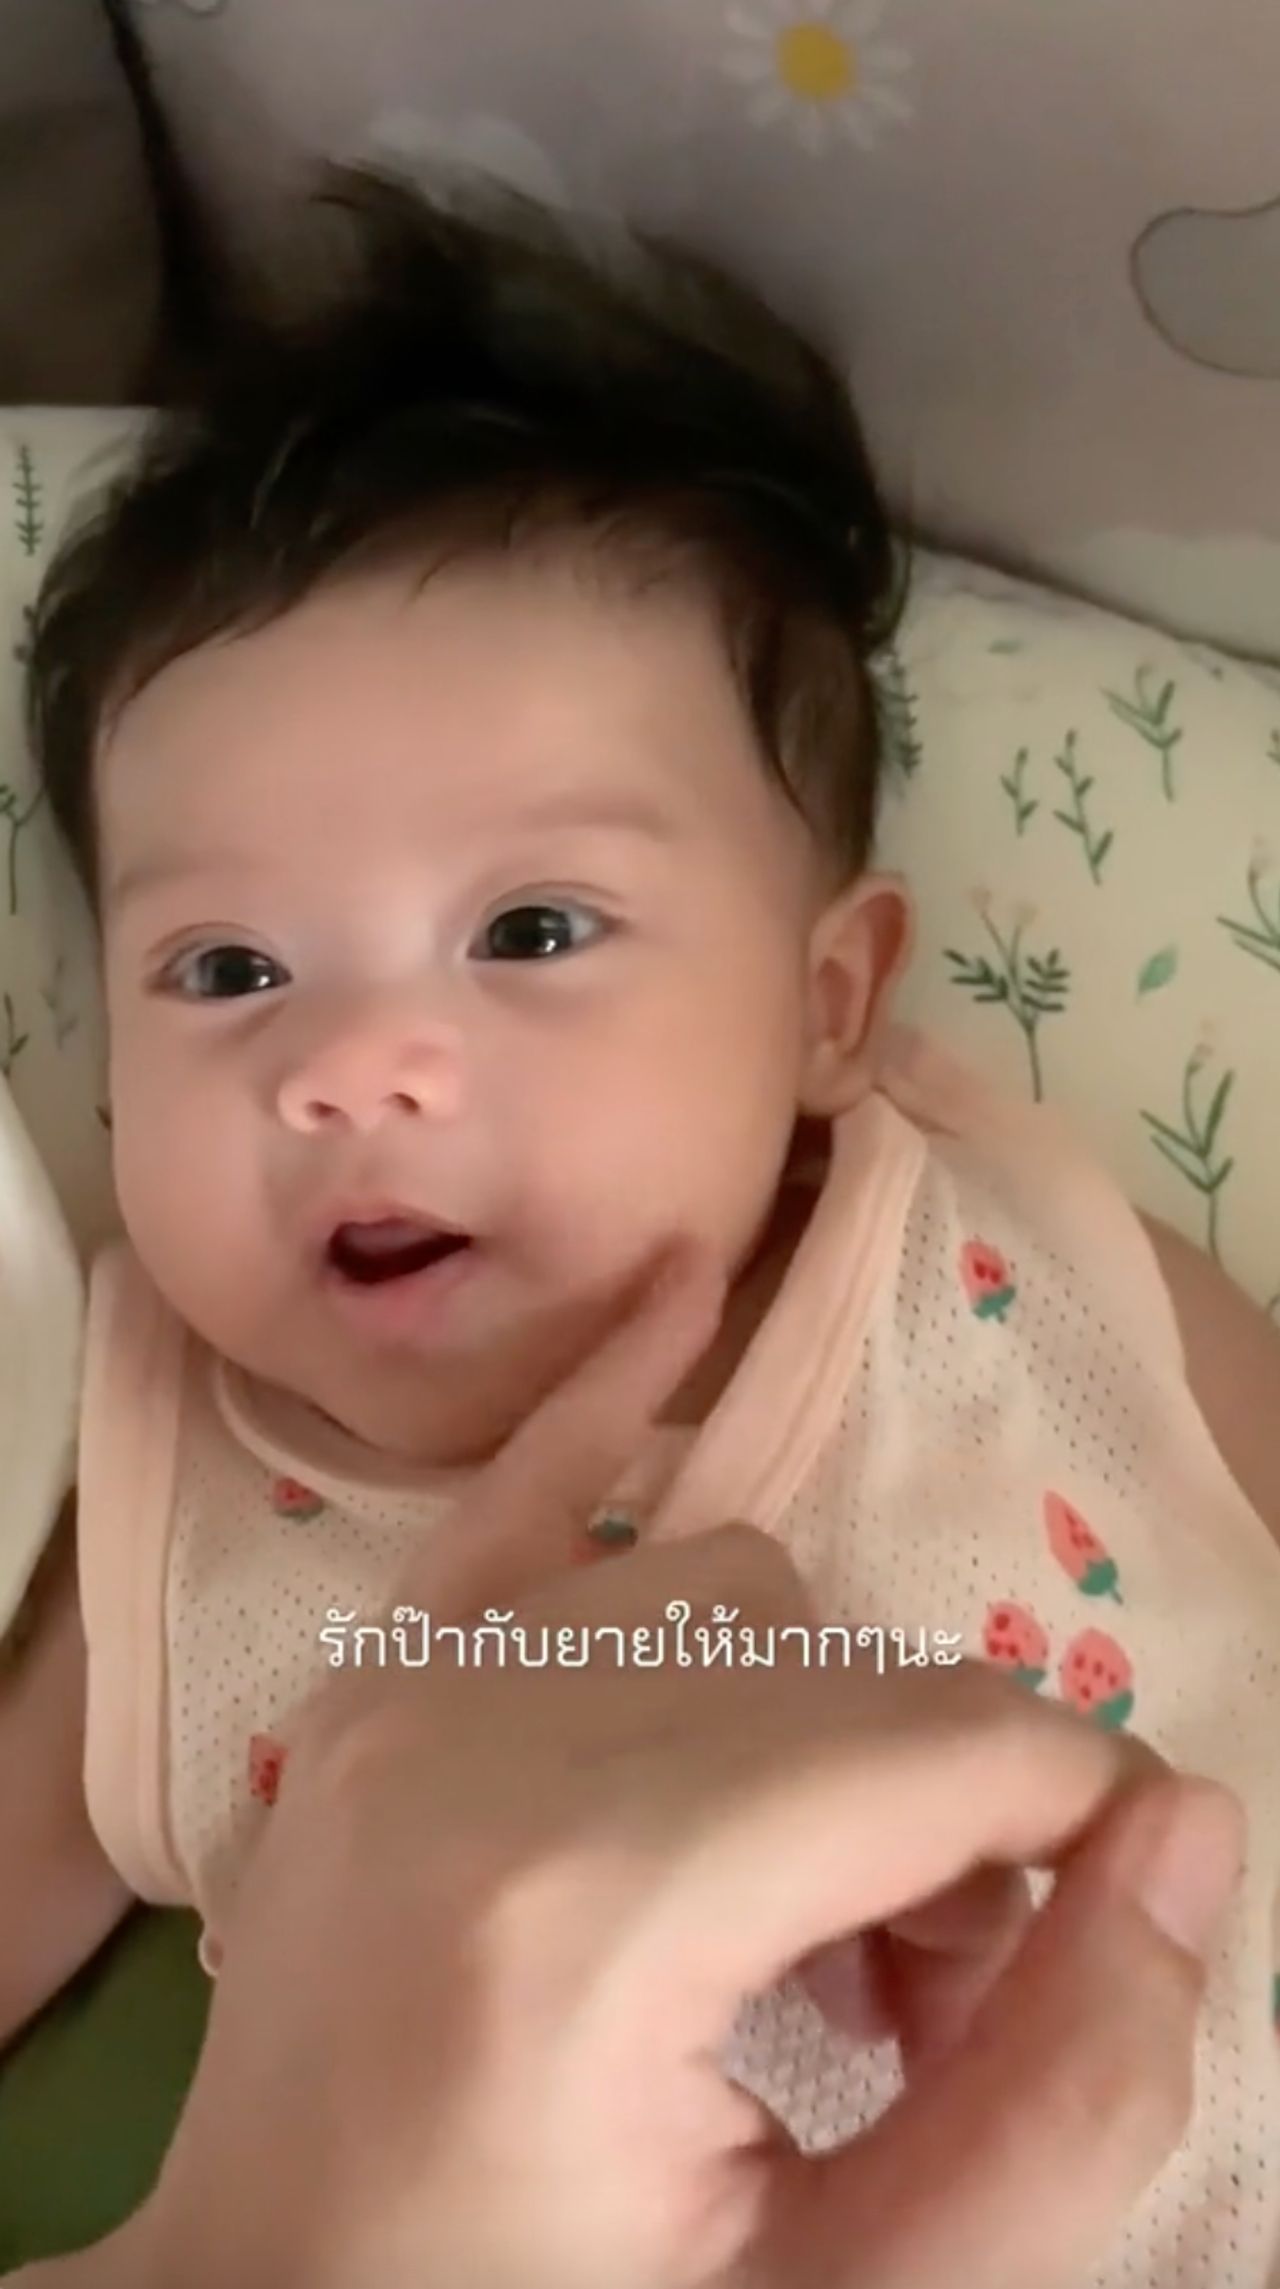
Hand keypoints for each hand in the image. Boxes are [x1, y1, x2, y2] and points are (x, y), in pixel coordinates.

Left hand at [124, 1247, 1240, 2288]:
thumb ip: (1061, 2102)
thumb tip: (1187, 1830)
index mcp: (594, 1918)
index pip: (941, 1749)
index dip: (1071, 1833)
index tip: (1077, 1957)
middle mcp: (480, 1750)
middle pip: (850, 1670)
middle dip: (952, 1811)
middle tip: (922, 2001)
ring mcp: (406, 1696)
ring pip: (737, 1588)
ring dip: (827, 1718)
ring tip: (803, 1909)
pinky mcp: (373, 1685)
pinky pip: (523, 1484)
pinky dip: (619, 1394)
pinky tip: (686, 1289)